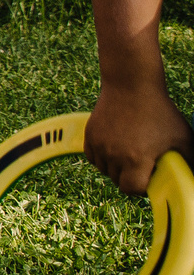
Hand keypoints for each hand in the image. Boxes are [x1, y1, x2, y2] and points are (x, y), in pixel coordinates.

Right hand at [85, 80, 193, 196]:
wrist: (131, 85)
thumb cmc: (160, 111)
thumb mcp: (182, 137)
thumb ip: (189, 161)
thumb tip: (193, 177)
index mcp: (136, 159)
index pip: (131, 189)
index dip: (141, 188)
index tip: (149, 178)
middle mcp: (114, 155)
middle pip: (117, 180)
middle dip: (130, 176)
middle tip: (142, 163)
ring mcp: (99, 144)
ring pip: (104, 169)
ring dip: (115, 167)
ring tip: (128, 153)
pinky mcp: (90, 135)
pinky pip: (92, 157)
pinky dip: (102, 157)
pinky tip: (115, 148)